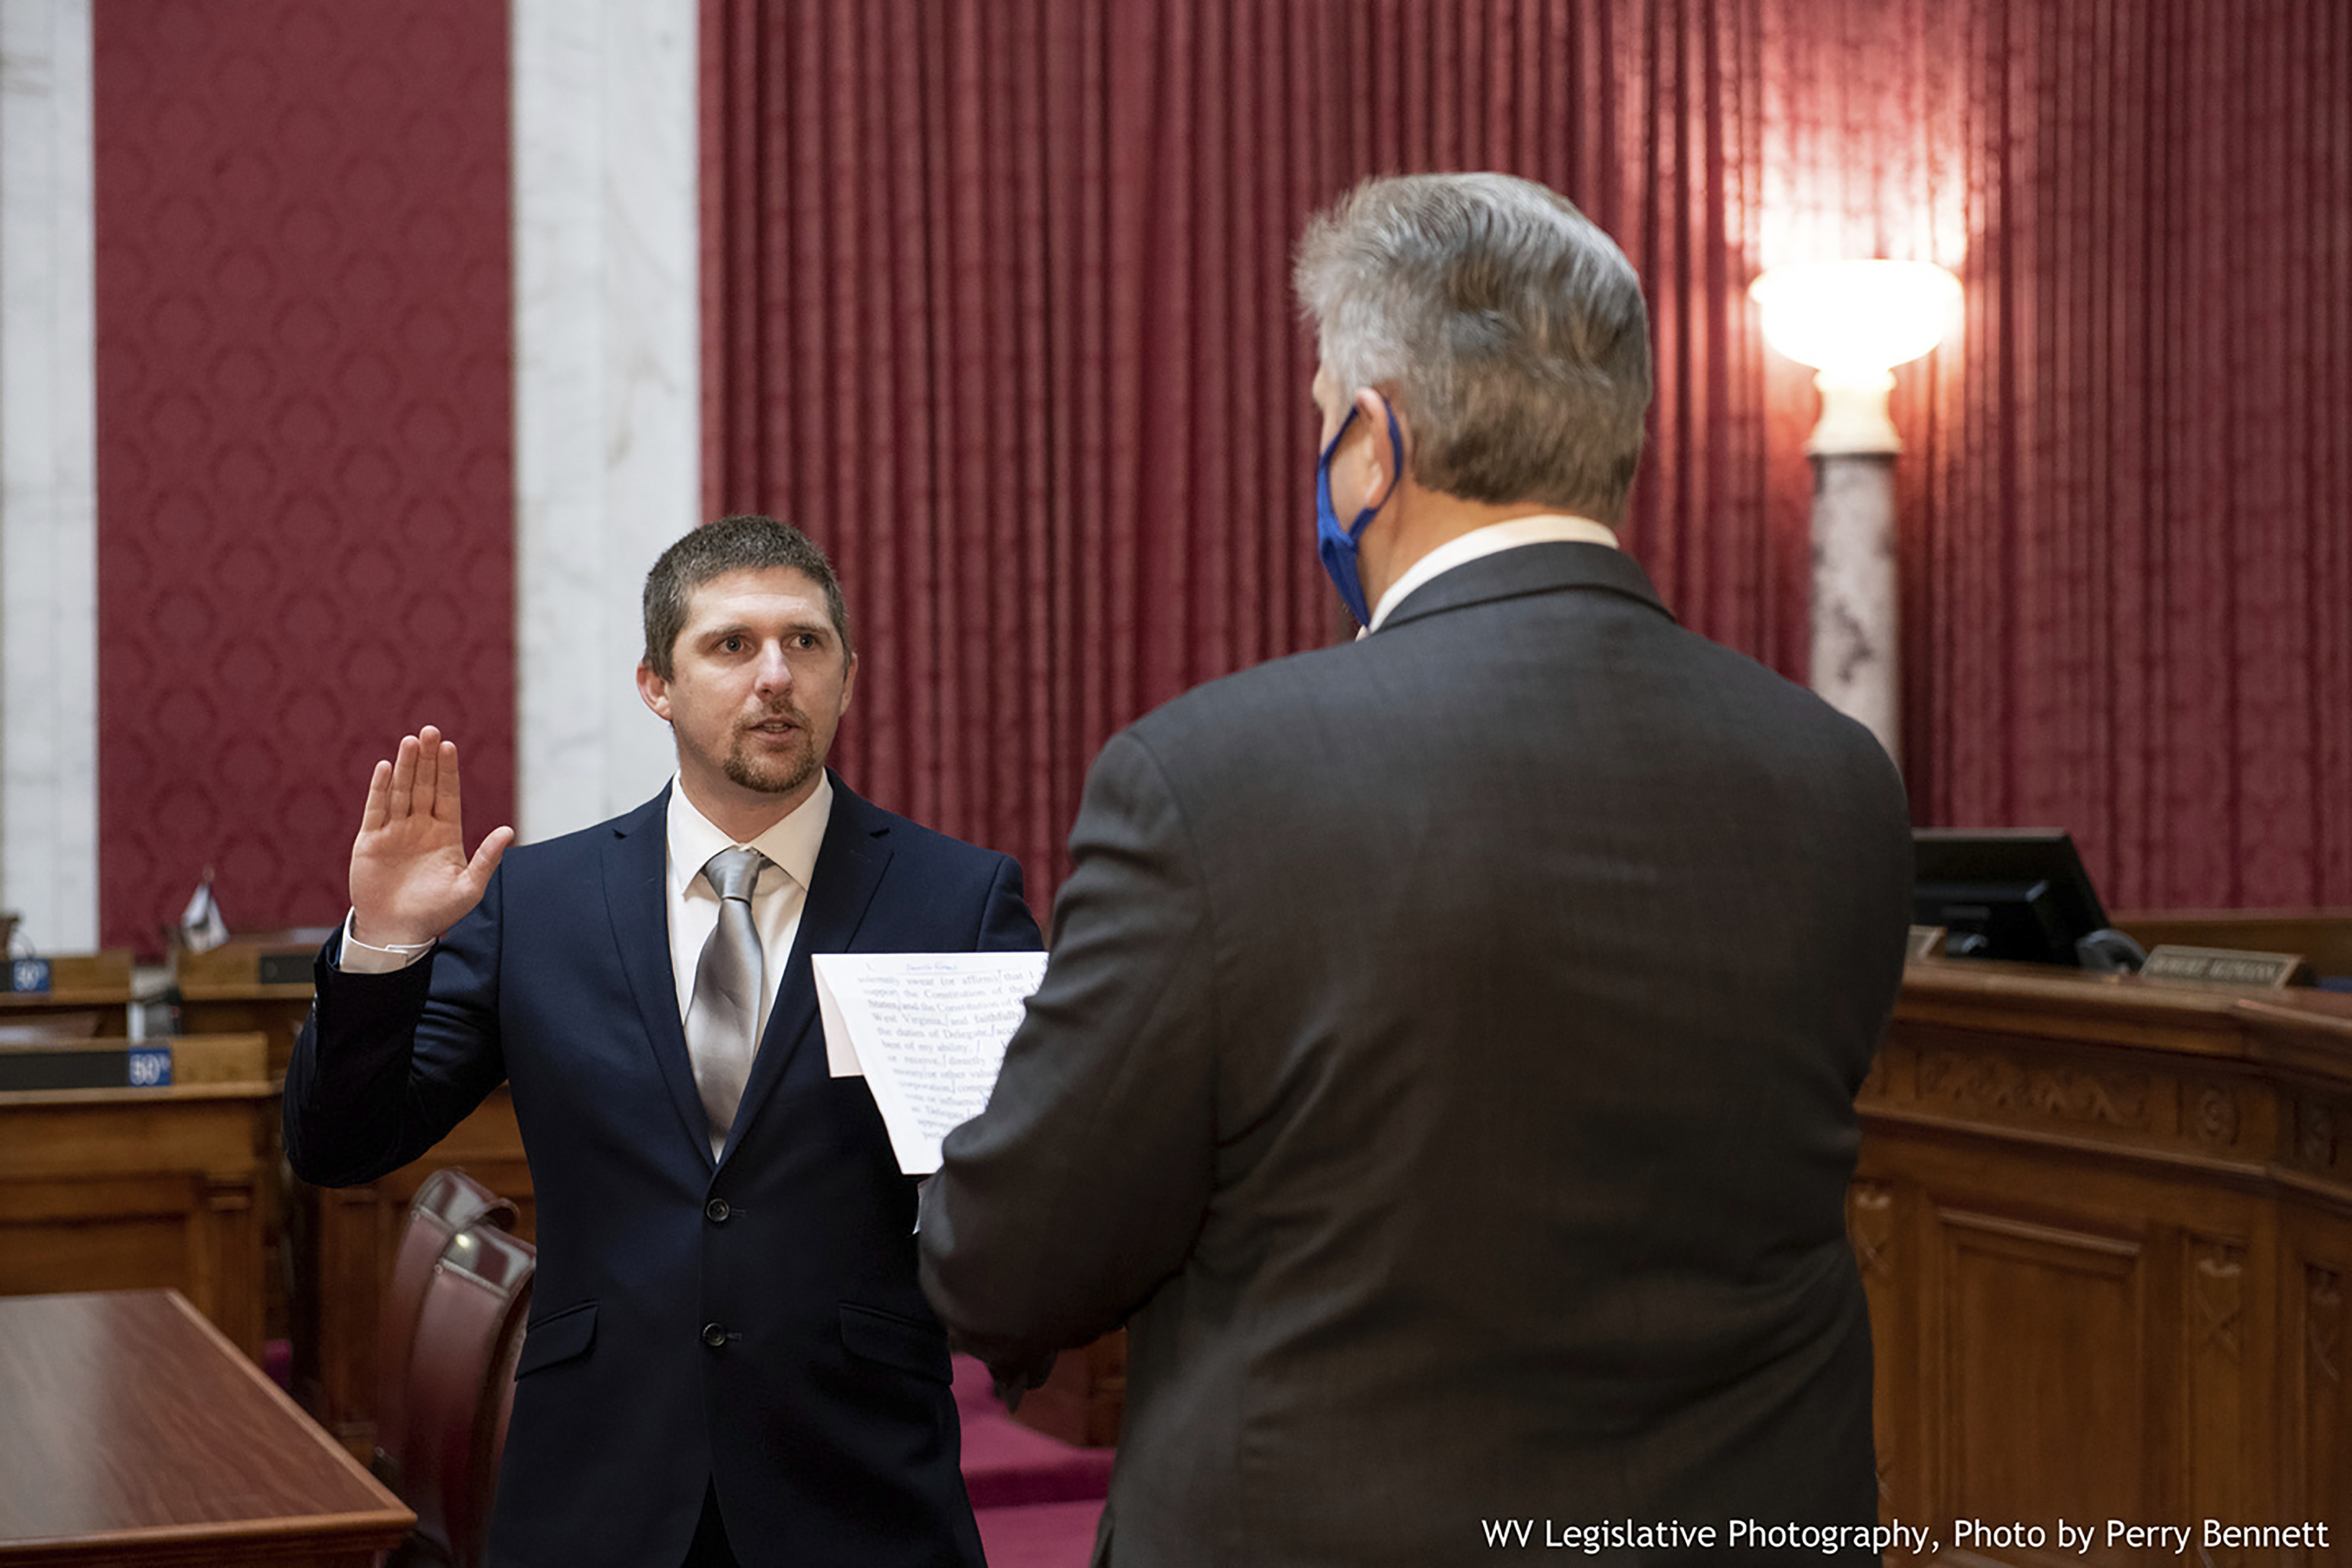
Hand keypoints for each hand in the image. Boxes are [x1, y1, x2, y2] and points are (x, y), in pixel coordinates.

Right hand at [348, 725, 513, 947]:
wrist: (397, 932)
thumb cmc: (436, 914)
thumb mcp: (468, 888)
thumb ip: (487, 859)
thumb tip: (509, 831)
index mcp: (445, 834)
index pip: (448, 794)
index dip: (448, 770)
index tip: (449, 745)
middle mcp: (420, 827)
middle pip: (424, 786)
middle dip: (427, 759)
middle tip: (429, 730)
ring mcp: (395, 832)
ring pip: (400, 791)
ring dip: (405, 767)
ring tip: (410, 741)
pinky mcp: (370, 841)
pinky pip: (376, 810)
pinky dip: (380, 789)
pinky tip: (385, 768)